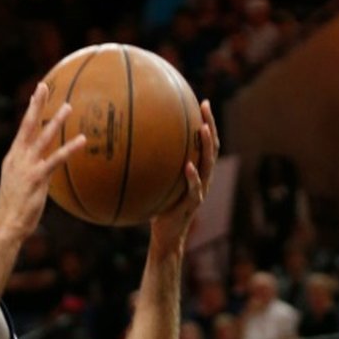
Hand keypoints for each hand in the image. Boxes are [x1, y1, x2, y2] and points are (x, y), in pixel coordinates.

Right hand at [0, 83, 85, 240]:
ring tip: (68, 106)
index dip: (31, 110)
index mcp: (13, 157)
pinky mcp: (37, 177)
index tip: (37, 93)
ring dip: (56, 121)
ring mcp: (27, 166)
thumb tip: (43, 165)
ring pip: (43, 138)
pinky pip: (56, 159)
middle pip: (27, 125)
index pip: (23, 129)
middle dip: (36, 104)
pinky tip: (81, 139)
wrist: (7, 224)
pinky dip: (69, 148)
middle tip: (43, 86)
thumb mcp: (18, 183)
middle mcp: (18, 157)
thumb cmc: (14, 207)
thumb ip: (29, 170)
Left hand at [150, 100, 220, 253]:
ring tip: (203, 129)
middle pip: (211, 147)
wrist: (165, 237)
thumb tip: (127, 145)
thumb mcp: (154, 184)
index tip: (200, 101)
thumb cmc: (157, 208)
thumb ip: (149, 167)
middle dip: (210, 125)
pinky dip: (192, 177)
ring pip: (208, 164)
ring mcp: (199, 191)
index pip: (204, 142)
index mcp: (196, 171)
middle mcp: (202, 178)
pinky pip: (194, 189)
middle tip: (204, 105)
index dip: (206, 122)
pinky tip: (188, 166)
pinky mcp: (191, 205)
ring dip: (206, 146)